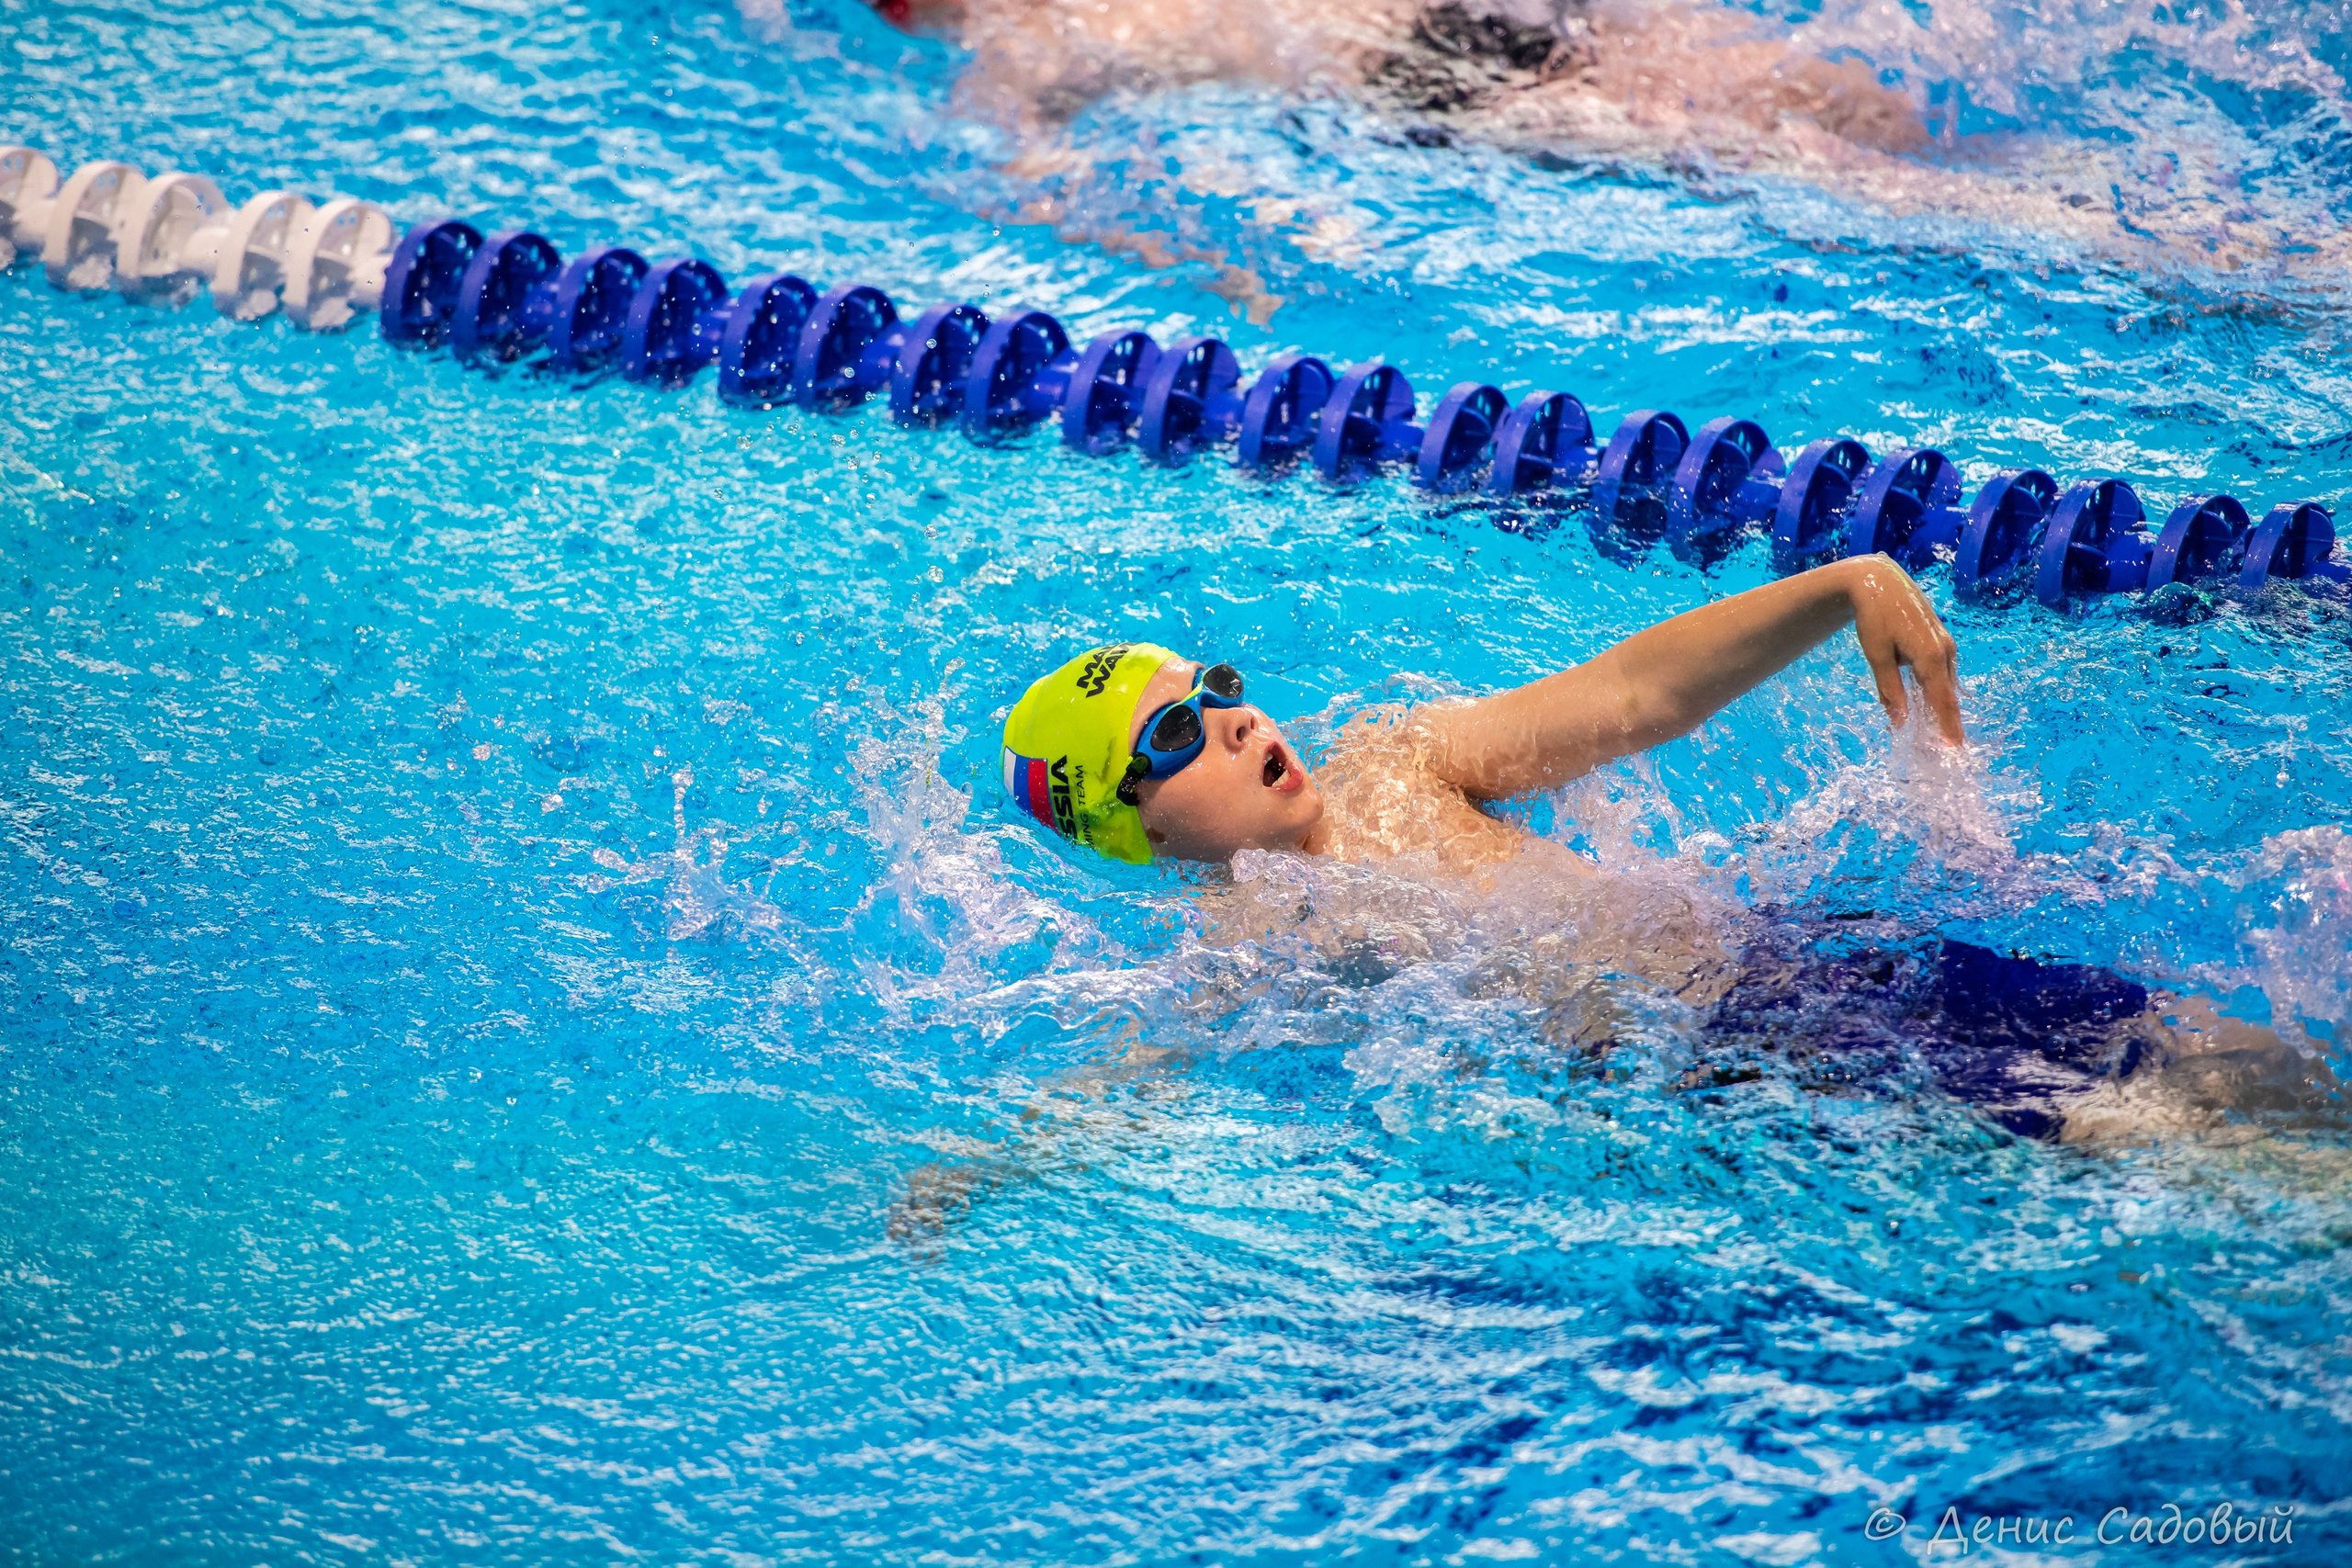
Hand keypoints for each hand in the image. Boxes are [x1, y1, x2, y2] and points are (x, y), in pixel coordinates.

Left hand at [1847, 555, 1963, 743]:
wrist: (1880, 581)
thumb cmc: (1875, 618)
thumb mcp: (1877, 657)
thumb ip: (1890, 690)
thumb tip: (1900, 722)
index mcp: (1931, 657)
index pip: (1943, 701)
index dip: (1949, 727)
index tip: (1954, 750)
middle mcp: (1945, 651)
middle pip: (1948, 695)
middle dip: (1947, 722)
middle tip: (1946, 749)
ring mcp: (1945, 644)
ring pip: (1945, 683)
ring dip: (1942, 706)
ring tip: (1938, 732)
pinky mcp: (1940, 639)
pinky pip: (1942, 671)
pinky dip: (1937, 689)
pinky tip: (1929, 701)